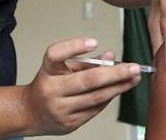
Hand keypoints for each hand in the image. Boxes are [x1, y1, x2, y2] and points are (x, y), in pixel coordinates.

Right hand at [22, 37, 142, 135]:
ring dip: (119, 87)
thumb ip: (85, 61)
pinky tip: (119, 89)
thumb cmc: (49, 85)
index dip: (74, 46)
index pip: (56, 54)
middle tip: (133, 67)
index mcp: (48, 71)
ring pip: (96, 97)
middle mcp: (51, 90)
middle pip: (88, 80)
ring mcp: (60, 109)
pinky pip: (96, 109)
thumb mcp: (60, 67)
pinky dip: (109, 97)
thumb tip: (110, 56)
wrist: (31, 113)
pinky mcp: (70, 123)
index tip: (93, 42)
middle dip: (116, 73)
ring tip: (134, 78)